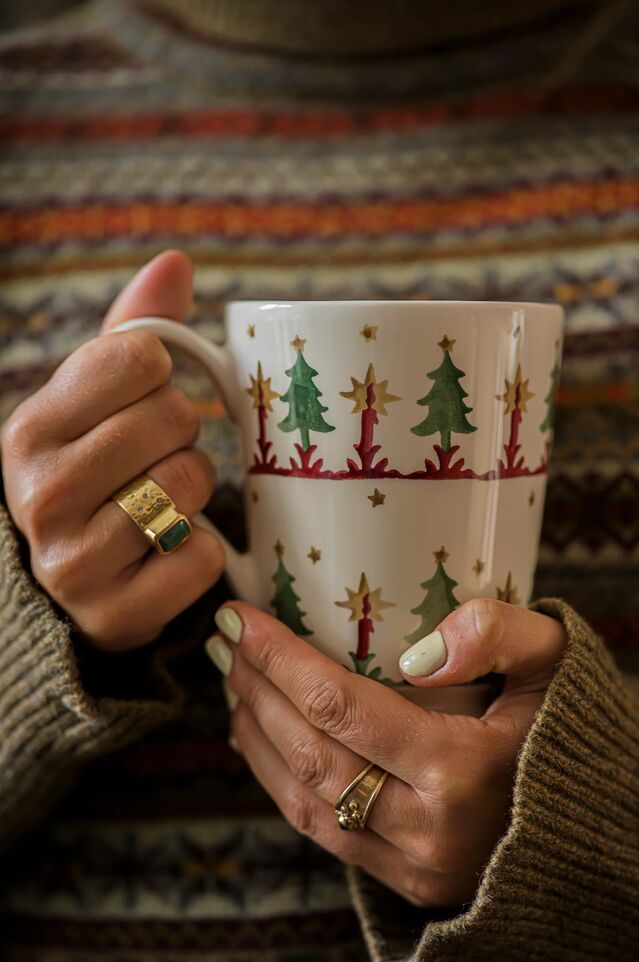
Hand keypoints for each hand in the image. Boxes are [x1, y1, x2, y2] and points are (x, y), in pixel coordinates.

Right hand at [1, 251, 224, 650]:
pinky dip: (202, 552)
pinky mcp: (114, 615)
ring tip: (162, 504)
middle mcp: (39, 493)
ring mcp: (72, 562)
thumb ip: (134, 331)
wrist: (79, 584)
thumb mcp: (98, 403)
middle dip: (184, 435)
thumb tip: (175, 261)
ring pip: (190, 485)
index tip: (143, 403)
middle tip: (158, 459)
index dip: (161, 377)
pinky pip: (202, 558)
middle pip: (172, 418)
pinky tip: (169, 553)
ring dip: (196, 491)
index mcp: (29, 428)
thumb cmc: (99, 475)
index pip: (138, 356)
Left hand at [210, 598, 565, 907]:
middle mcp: (428, 828)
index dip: (280, 658)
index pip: (340, 706)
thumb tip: (419, 649)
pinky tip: (264, 741)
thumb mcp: (559, 663)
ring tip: (234, 683)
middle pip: (311, 752)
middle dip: (257, 690)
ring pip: (305, 799)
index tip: (241, 617)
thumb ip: (501, 634)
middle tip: (225, 641)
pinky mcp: (407, 882)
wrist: (605, 831)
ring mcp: (414, 865)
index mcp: (462, 770)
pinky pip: (324, 832)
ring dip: (258, 736)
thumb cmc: (576, 731)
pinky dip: (282, 782)